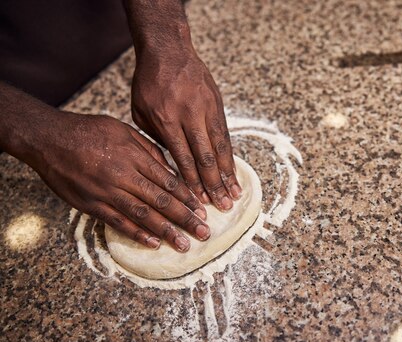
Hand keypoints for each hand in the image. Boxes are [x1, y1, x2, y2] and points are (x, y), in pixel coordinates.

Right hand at [30, 112, 210, 251]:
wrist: (48, 139)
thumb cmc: (89, 132)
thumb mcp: (124, 131)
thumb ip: (149, 151)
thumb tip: (172, 171)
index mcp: (135, 156)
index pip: (169, 181)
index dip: (188, 198)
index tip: (203, 210)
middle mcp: (124, 176)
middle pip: (162, 201)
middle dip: (185, 219)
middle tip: (204, 232)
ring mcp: (108, 192)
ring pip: (143, 215)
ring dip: (166, 232)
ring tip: (184, 244)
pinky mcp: (92, 205)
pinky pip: (118, 222)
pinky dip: (137, 234)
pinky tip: (153, 243)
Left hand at [131, 47, 241, 211]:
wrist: (168, 50)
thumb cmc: (149, 83)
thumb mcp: (141, 111)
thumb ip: (155, 138)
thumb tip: (171, 165)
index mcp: (165, 119)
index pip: (182, 157)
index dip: (192, 181)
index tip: (199, 201)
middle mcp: (189, 115)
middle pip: (204, 156)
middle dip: (214, 184)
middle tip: (222, 206)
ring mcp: (206, 109)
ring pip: (219, 147)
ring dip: (228, 174)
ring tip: (234, 194)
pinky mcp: (217, 104)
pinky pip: (225, 135)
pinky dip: (230, 156)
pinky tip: (234, 171)